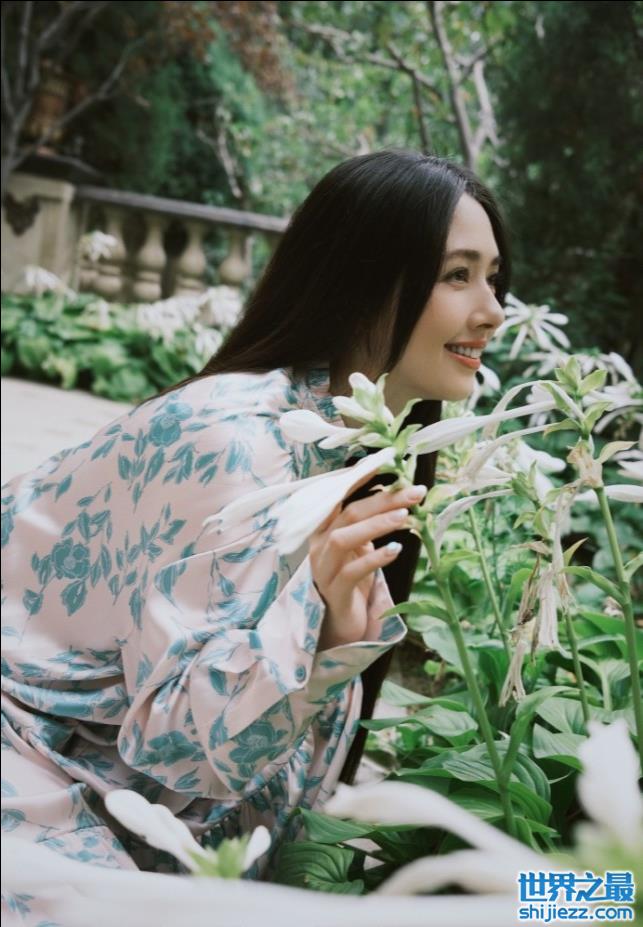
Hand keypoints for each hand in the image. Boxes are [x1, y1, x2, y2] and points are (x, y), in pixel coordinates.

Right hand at [309, 480, 426, 648]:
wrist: (341, 622)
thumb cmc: (352, 577)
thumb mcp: (360, 545)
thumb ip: (369, 521)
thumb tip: (393, 493)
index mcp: (323, 527)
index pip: (339, 495)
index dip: (359, 477)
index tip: (386, 461)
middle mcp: (318, 544)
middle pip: (348, 514)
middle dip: (383, 500)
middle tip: (415, 492)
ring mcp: (323, 568)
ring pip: (344, 539)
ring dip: (376, 525)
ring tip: (406, 517)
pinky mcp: (334, 591)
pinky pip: (352, 571)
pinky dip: (374, 558)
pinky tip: (395, 551)